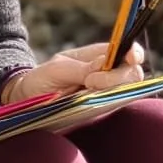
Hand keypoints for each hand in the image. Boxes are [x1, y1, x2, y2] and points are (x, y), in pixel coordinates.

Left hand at [1, 41, 145, 104]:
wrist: (28, 100)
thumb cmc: (42, 79)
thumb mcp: (57, 69)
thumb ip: (81, 68)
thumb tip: (105, 63)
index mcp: (99, 56)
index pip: (127, 52)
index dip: (134, 54)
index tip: (129, 58)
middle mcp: (108, 75)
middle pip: (133, 74)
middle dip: (117, 76)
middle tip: (90, 81)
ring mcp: (107, 94)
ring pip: (127, 92)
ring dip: (111, 90)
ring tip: (87, 89)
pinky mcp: (101, 111)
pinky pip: (114, 107)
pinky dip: (108, 104)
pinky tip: (90, 102)